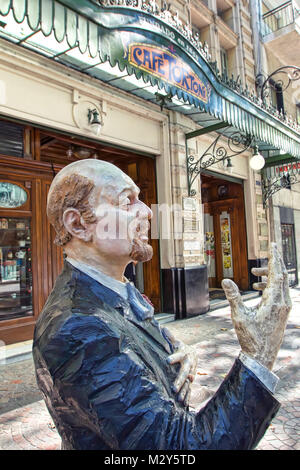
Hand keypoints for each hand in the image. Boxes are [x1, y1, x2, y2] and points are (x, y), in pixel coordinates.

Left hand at [163, 327, 196, 406]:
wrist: (193, 354)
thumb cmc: (180, 348)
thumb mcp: (175, 342)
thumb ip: (169, 337)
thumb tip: (162, 328)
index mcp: (183, 353)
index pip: (178, 355)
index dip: (173, 357)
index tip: (167, 360)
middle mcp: (188, 363)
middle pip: (184, 372)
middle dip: (179, 380)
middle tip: (173, 388)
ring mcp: (191, 371)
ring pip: (188, 382)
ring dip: (183, 390)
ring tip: (177, 398)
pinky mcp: (191, 379)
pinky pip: (189, 387)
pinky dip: (186, 395)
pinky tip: (183, 403)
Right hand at [221, 243, 291, 369]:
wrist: (262, 356)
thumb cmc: (251, 338)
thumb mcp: (239, 316)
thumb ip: (233, 296)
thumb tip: (225, 280)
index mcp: (274, 301)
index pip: (276, 272)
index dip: (274, 257)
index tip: (272, 244)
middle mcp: (283, 302)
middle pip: (282, 275)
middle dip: (273, 263)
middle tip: (267, 252)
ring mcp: (285, 308)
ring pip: (282, 284)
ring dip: (270, 275)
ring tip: (254, 275)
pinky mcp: (283, 312)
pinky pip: (281, 292)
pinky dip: (271, 286)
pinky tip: (259, 289)